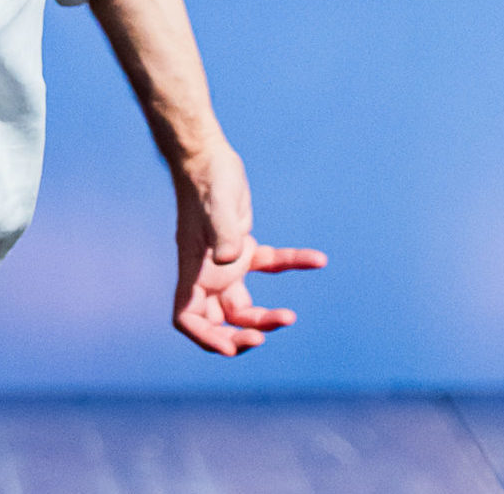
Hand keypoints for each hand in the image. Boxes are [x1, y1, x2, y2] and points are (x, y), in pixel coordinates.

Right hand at [172, 146, 326, 354]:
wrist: (208, 156)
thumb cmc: (208, 180)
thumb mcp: (217, 207)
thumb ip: (222, 234)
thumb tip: (228, 261)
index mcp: (193, 269)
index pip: (186, 317)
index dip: (205, 338)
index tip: (230, 348)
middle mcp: (206, 272)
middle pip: (216, 321)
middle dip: (237, 336)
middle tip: (263, 338)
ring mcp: (224, 262)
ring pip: (242, 306)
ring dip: (264, 317)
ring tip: (292, 316)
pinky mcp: (243, 247)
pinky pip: (268, 265)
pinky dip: (291, 263)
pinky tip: (317, 259)